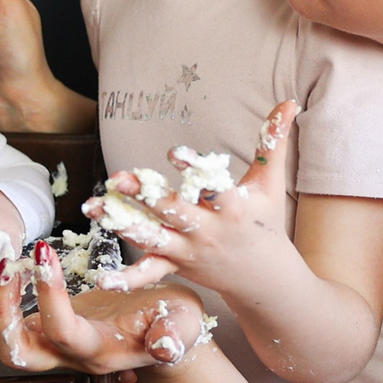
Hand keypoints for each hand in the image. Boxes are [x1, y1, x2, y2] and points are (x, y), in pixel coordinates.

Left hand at [0, 240, 209, 374]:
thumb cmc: (173, 321)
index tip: (44, 252)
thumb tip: (165, 347)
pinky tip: (13, 278)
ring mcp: (52, 348)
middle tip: (9, 267)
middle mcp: (69, 355)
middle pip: (15, 355)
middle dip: (1, 312)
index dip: (48, 294)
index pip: (62, 332)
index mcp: (101, 351)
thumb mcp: (184, 321)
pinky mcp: (43, 334)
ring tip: (9, 268)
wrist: (163, 331)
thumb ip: (176, 332)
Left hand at [89, 102, 298, 293]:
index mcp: (232, 209)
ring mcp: (189, 251)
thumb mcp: (271, 184)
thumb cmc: (267, 223)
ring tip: (93, 207)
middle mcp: (207, 231)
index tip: (172, 152)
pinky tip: (101, 278)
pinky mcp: (175, 265)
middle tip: (119, 178)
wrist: (266, 280)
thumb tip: (288, 102)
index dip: (193, 168)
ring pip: (151, 237)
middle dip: (146, 196)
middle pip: (173, 211)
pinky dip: (126, 279)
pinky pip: (149, 272)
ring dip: (121, 223)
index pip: (212, 187)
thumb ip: (273, 142)